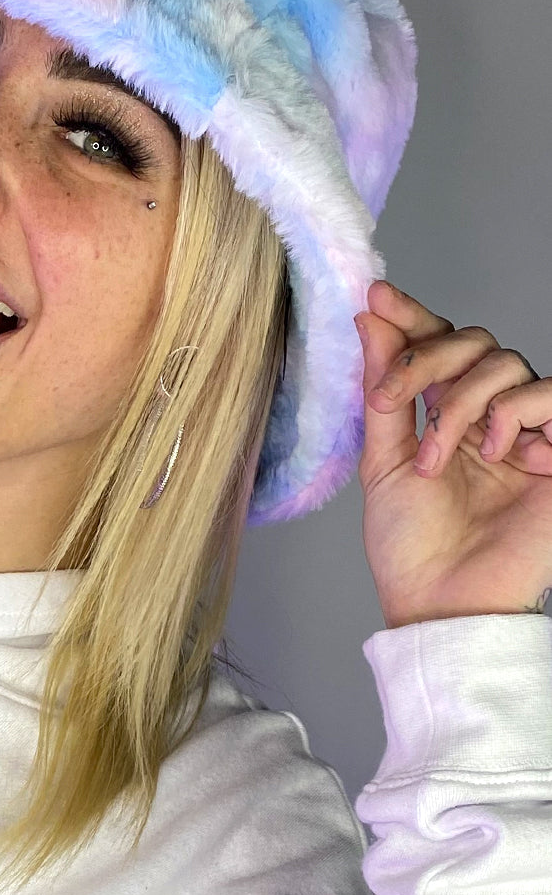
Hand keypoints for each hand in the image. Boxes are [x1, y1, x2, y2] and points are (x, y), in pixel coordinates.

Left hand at [355, 280, 551, 628]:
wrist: (440, 599)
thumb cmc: (409, 542)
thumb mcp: (382, 459)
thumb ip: (384, 389)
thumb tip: (369, 320)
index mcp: (441, 413)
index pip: (437, 344)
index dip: (410, 314)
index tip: (376, 295)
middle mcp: (485, 415)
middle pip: (474, 341)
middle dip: (427, 360)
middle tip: (391, 399)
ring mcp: (525, 433)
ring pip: (508, 364)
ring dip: (464, 403)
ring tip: (441, 458)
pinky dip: (519, 418)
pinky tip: (503, 456)